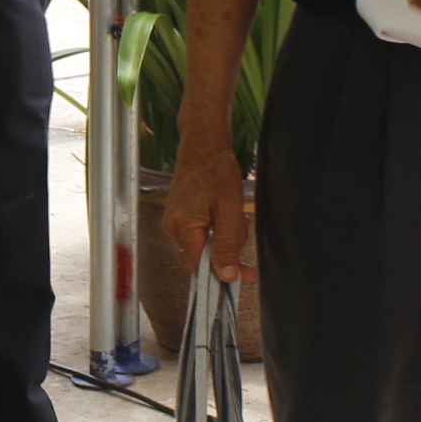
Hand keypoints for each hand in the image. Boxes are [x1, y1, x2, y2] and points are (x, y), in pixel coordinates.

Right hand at [165, 143, 253, 283]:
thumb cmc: (217, 170)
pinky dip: (217, 227)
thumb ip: (226, 244)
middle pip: (204, 256)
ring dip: (224, 235)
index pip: (201, 266)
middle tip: (242, 225)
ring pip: (205, 244)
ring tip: (235, 214)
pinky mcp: (180, 216)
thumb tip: (226, 276)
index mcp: (182, 227)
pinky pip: (201, 233)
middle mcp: (173, 228)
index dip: (225, 274)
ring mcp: (174, 221)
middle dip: (227, 247)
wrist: (204, 145)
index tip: (247, 274)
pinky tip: (226, 213)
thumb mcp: (229, 209)